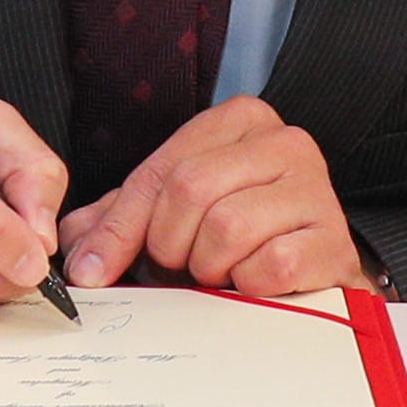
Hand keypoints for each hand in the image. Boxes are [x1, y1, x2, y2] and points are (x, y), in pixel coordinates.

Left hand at [58, 97, 365, 297]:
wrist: (314, 272)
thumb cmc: (240, 236)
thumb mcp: (175, 215)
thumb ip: (120, 219)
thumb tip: (73, 248)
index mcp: (239, 120)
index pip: (161, 171)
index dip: (120, 228)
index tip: (92, 270)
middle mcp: (284, 141)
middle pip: (190, 191)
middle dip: (170, 246)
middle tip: (181, 268)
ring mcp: (315, 188)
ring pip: (226, 228)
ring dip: (210, 268)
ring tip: (221, 272)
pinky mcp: (333, 239)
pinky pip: (268, 265)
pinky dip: (248, 286)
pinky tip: (255, 284)